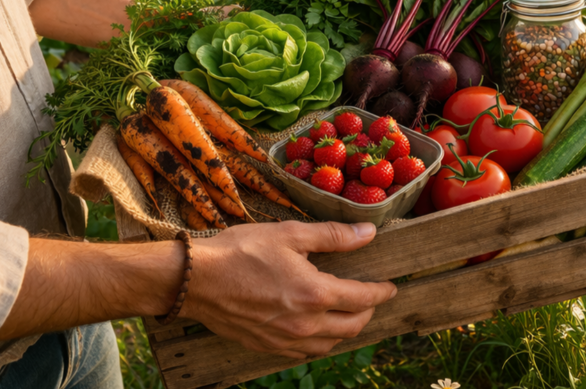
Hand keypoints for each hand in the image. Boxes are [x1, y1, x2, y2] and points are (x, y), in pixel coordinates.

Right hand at [181, 221, 396, 358]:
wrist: (194, 280)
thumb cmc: (240, 251)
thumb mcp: (290, 234)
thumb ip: (334, 236)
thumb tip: (368, 233)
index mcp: (314, 294)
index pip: (363, 298)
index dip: (381, 292)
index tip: (391, 286)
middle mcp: (304, 323)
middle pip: (352, 327)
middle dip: (368, 312)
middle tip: (371, 297)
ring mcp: (284, 339)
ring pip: (329, 344)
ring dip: (345, 329)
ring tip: (347, 312)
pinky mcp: (266, 346)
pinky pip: (304, 352)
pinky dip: (319, 341)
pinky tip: (316, 327)